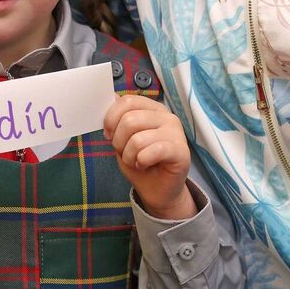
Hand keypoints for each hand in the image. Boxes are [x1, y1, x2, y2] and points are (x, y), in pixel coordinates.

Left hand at [104, 95, 195, 219]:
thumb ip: (118, 119)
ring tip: (137, 161)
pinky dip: (141, 161)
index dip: (111, 118)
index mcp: (153, 109)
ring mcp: (176, 132)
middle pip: (129, 120)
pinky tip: (145, 165)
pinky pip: (153, 151)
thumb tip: (111, 98)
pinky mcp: (181, 150)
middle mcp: (167, 116)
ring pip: (137, 139)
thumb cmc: (140, 162)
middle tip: (126, 153)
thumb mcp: (123, 139)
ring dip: (129, 156)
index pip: (127, 101)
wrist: (158, 191)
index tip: (108, 135)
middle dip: (119, 142)